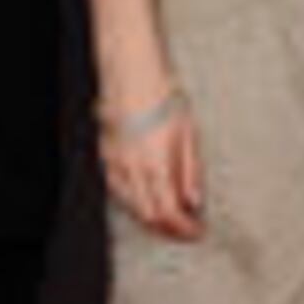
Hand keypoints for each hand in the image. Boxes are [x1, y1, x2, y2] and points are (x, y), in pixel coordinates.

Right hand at [98, 89, 203, 242]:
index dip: (184, 229)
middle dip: (168, 230)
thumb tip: (194, 201)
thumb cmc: (162, 95)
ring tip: (169, 219)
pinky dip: (133, 202)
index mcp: (155, 163)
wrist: (132, 71)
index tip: (197, 232)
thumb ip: (190, 172)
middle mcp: (131, 168)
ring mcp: (115, 162)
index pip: (168, 212)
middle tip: (186, 232)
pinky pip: (117, 190)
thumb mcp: (188, 133)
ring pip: (130, 206)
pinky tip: (145, 199)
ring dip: (150, 218)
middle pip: (148, 215)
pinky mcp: (106, 154)